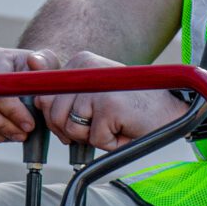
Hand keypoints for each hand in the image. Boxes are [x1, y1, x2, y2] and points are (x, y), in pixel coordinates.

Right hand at [0, 46, 61, 148]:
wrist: (21, 80)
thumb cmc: (34, 74)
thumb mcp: (47, 65)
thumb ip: (46, 62)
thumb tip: (35, 61)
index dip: (13, 112)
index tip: (29, 125)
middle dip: (4, 128)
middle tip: (23, 135)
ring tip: (16, 134)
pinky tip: (2, 134)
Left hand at [36, 52, 187, 151]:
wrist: (170, 114)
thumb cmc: (131, 111)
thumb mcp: (92, 99)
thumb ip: (63, 95)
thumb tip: (36, 93)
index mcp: (79, 62)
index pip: (45, 97)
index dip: (60, 118)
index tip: (84, 118)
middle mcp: (84, 67)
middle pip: (54, 115)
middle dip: (74, 130)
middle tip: (102, 124)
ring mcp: (96, 85)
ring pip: (71, 128)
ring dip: (93, 137)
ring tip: (114, 124)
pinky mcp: (108, 105)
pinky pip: (94, 139)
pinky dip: (111, 143)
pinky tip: (125, 128)